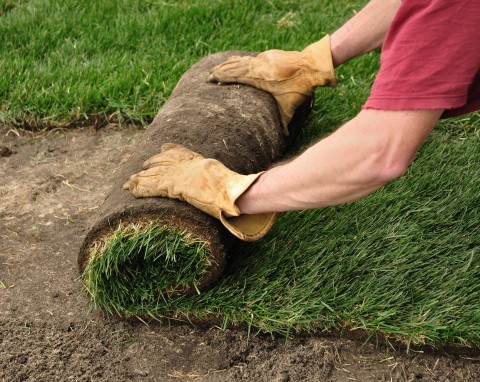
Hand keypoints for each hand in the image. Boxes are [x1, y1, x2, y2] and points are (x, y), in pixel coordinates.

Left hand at [123, 143, 276, 240]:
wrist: (232, 192)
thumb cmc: (235, 190)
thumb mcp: (229, 181)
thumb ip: (224, 181)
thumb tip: (237, 190)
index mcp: (200, 163)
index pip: (180, 153)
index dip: (169, 151)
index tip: (162, 149)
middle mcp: (187, 166)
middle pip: (164, 163)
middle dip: (151, 165)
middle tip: (140, 168)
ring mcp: (180, 175)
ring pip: (155, 175)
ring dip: (140, 179)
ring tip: (128, 183)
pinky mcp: (174, 186)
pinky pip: (153, 187)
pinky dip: (142, 189)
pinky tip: (132, 190)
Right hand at [208, 35, 336, 133]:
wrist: (311, 66)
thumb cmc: (299, 88)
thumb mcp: (290, 107)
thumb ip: (284, 122)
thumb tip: (285, 138)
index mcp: (258, 78)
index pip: (234, 75)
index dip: (221, 76)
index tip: (210, 79)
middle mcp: (257, 66)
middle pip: (233, 66)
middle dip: (220, 70)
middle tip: (208, 76)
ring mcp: (263, 59)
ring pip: (241, 60)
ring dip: (228, 64)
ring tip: (217, 67)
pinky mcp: (269, 55)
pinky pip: (250, 58)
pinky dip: (240, 60)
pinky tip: (235, 61)